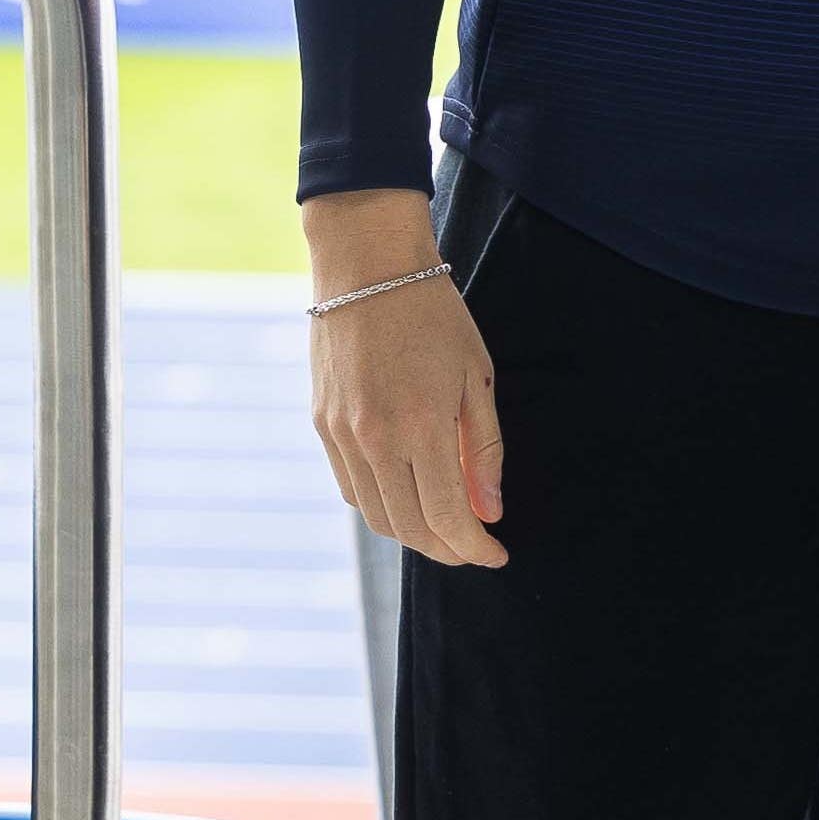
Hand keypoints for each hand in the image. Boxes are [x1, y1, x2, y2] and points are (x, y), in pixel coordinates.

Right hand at [304, 190, 506, 568]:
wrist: (367, 263)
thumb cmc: (433, 314)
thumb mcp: (475, 376)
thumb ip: (483, 450)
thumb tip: (489, 511)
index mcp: (421, 427)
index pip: (447, 518)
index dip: (474, 549)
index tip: (496, 556)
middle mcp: (374, 440)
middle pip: (410, 528)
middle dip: (447, 549)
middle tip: (474, 547)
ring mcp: (342, 435)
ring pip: (376, 516)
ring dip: (413, 534)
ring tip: (445, 527)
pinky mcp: (322, 424)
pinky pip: (351, 488)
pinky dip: (380, 506)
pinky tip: (406, 497)